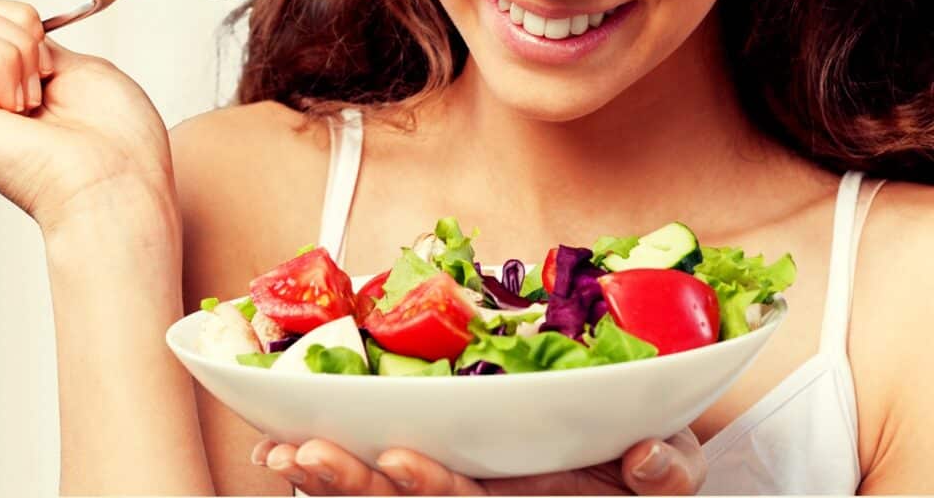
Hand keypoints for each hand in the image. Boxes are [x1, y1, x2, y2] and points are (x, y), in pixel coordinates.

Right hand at [0, 0, 175, 232]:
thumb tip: (3, 25)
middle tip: (47, 80)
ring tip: (38, 100)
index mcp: (9, 84)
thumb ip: (34, 46)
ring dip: (20, 50)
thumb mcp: (80, 69)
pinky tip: (25, 105)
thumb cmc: (120, 143)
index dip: (26, 21)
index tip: (56, 63)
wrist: (119, 186)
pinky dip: (9, 63)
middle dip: (21, 28)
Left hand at [252, 427, 705, 495]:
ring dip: (328, 482)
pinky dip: (329, 476)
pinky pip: (378, 486)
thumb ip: (668, 473)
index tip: (394, 457)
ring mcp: (459, 495)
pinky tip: (282, 452)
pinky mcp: (441, 475)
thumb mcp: (671, 471)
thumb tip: (650, 461)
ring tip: (276, 453)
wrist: (627, 463)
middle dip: (355, 488)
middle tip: (303, 454)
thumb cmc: (641, 464)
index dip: (434, 488)